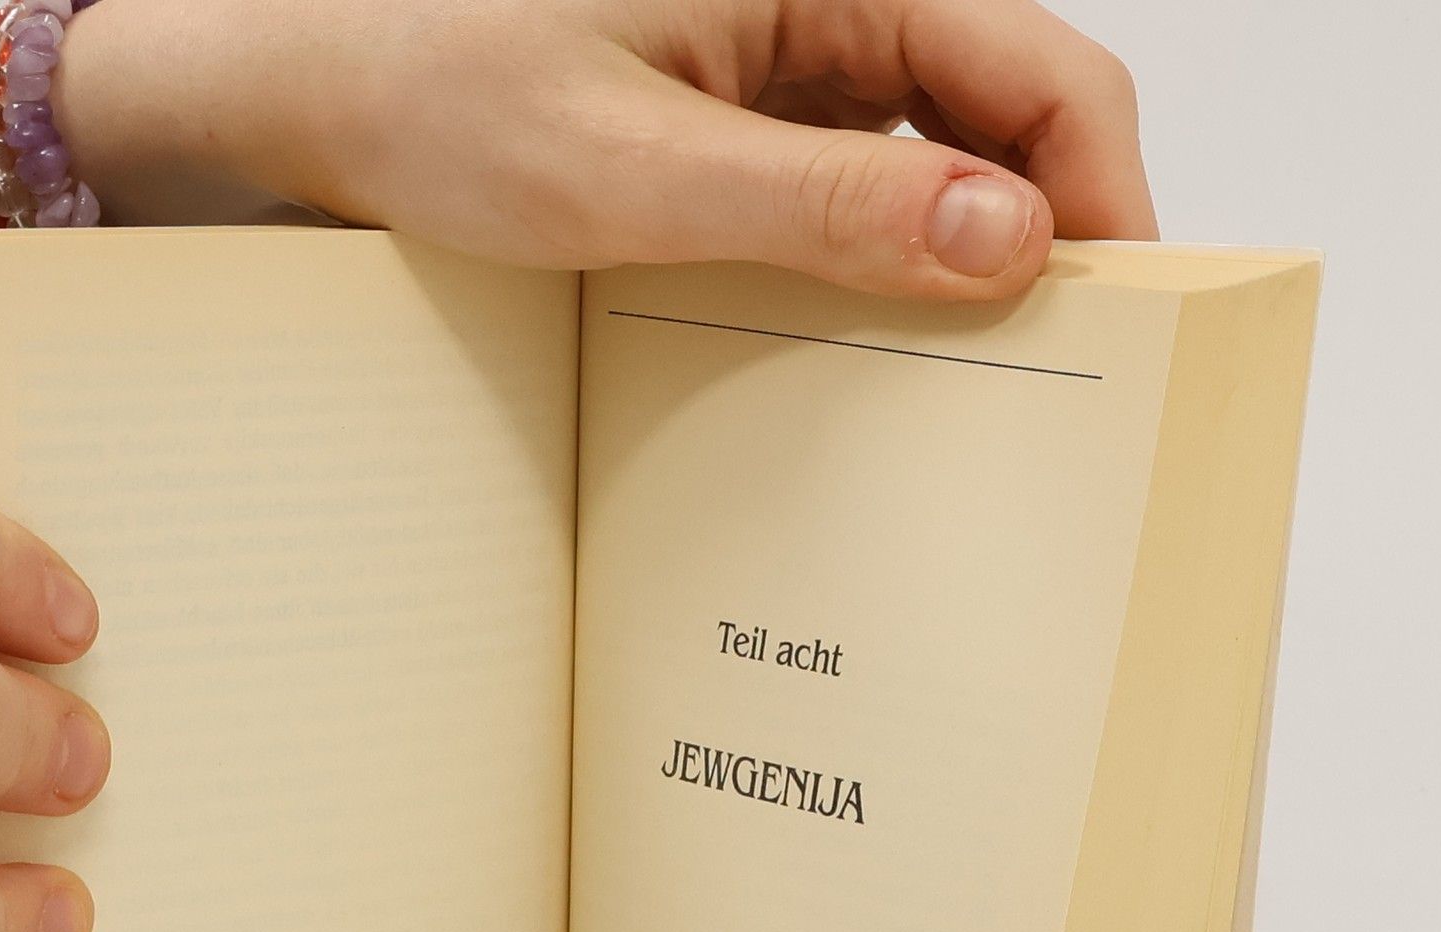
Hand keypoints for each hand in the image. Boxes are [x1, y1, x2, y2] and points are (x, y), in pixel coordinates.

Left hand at [63, 0, 1154, 300]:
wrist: (316, 84)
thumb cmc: (436, 90)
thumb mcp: (631, 168)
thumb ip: (819, 206)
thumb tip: (1002, 241)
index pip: (1037, 69)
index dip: (1099, 194)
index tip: (1124, 320)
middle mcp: (827, 1)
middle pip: (1006, 113)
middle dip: (1043, 237)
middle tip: (1053, 379)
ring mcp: (788, 64)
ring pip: (937, 159)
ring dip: (959, 263)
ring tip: (969, 384)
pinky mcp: (745, 120)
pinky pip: (854, 189)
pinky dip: (875, 265)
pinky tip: (864, 347)